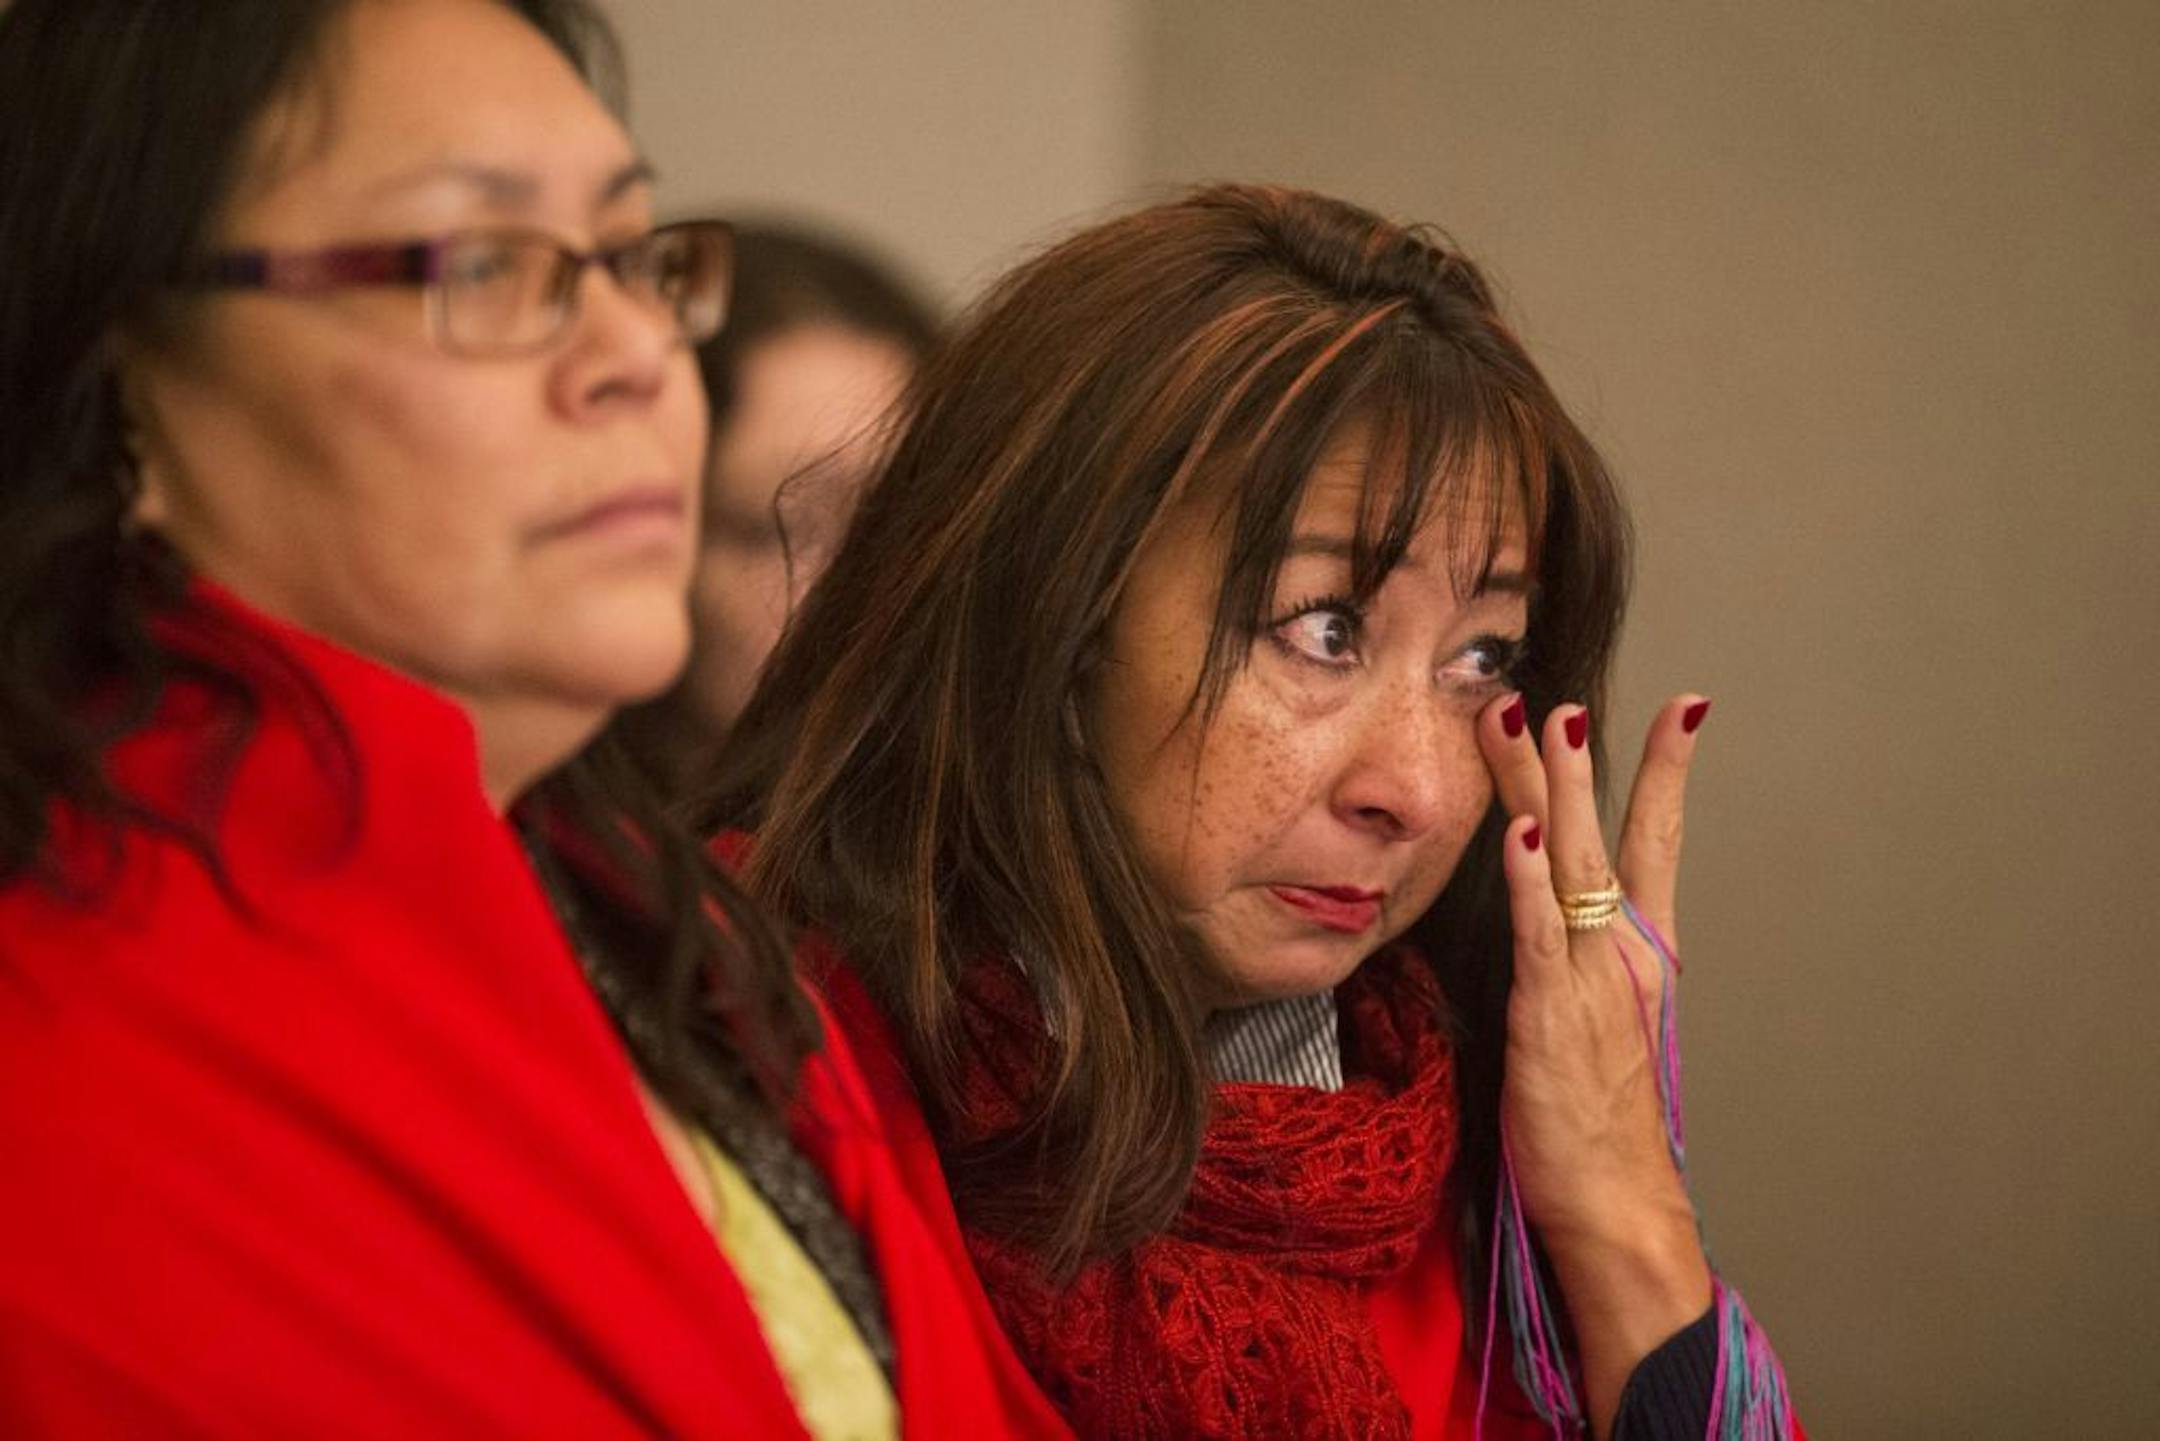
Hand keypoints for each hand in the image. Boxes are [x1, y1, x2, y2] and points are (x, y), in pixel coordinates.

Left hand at [1478, 692, 1715, 1433]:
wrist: (1619, 1204)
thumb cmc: (1602, 1127)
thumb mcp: (1601, 1030)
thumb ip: (1585, 969)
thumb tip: (1560, 926)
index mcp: (1645, 955)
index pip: (1660, 843)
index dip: (1668, 773)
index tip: (1684, 707)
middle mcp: (1624, 955)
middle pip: (1601, 834)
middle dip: (1576, 757)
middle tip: (1557, 689)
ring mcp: (1589, 980)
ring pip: (1566, 862)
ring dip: (1545, 785)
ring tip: (1529, 718)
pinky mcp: (1549, 1013)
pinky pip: (1537, 930)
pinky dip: (1528, 875)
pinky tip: (1518, 828)